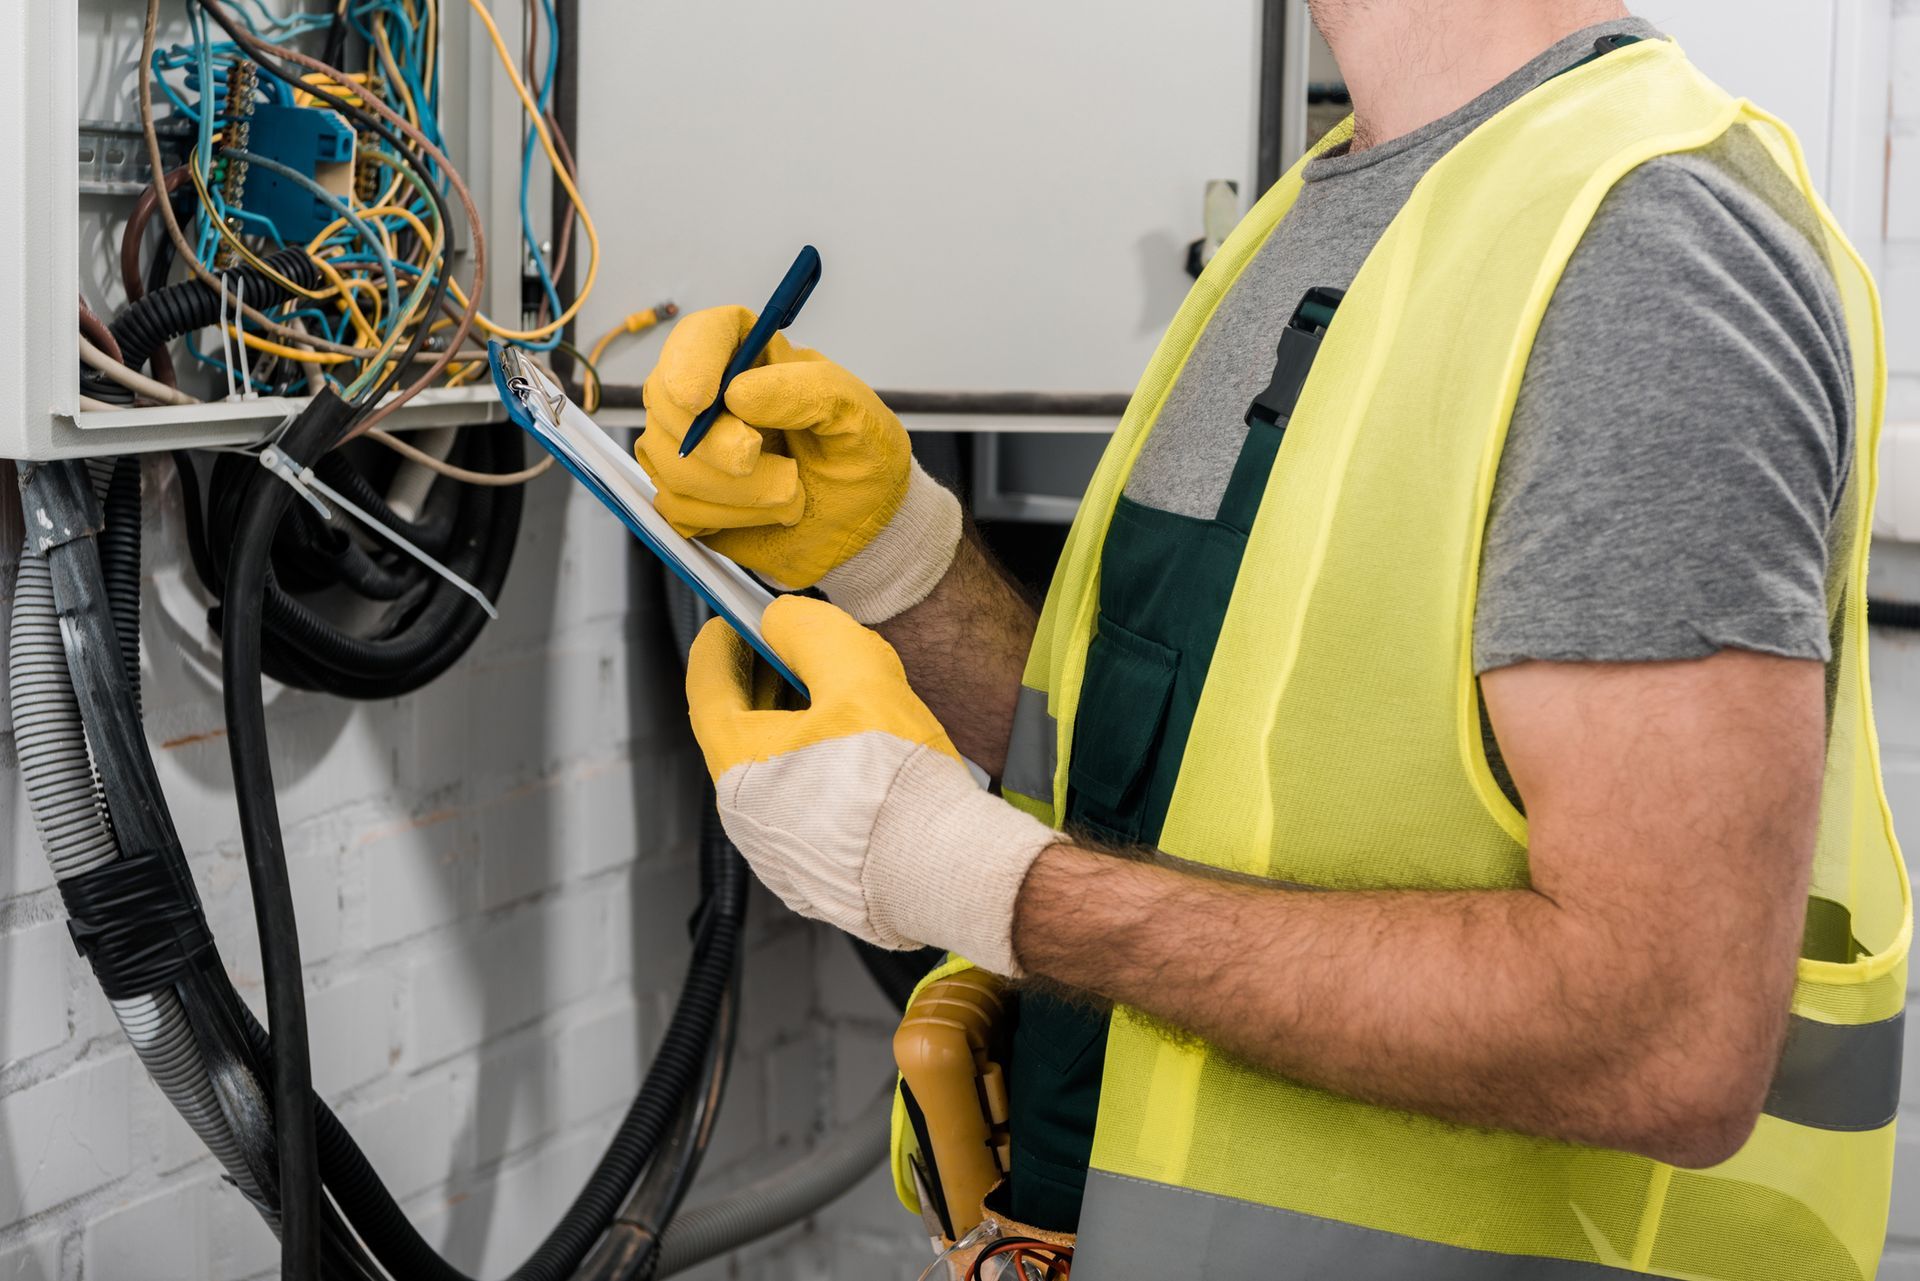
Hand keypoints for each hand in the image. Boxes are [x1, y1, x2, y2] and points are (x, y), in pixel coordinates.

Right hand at [639, 307, 960, 619]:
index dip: (689, 363)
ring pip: (670, 460)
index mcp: (753, 355)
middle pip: (667, 400)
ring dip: (737, 490)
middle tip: (774, 467)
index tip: (702, 401)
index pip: (699, 334)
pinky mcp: (688, 494)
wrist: (862, 525)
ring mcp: (692, 445)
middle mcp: (712, 394)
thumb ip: (807, 392)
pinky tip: (768, 514)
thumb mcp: (857, 415)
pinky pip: (675, 506)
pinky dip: (727, 517)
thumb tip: (736, 394)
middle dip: (715, 445)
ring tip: (792, 494)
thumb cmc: (860, 458)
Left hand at [685, 595, 1056, 974]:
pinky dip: (815, 767)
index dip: (719, 643)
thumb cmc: (895, 786)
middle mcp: (746, 815)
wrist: (942, 870)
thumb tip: (781, 621)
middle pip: (739, 727)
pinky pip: (800, 803)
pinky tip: (857, 752)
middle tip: (791, 647)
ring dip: (794, 724)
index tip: (735, 619)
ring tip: (837, 696)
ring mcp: (777, 849)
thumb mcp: (856, 676)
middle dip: (763, 679)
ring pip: (773, 767)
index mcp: (739, 766)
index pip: (706, 687)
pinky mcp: (812, 870)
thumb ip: (810, 634)